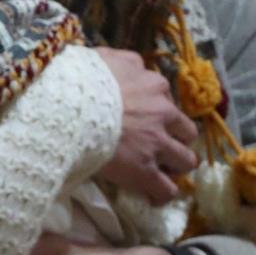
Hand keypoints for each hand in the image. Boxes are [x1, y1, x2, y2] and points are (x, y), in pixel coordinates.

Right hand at [94, 48, 197, 203]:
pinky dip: (161, 193)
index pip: (165, 98)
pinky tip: (154, 196)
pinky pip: (165, 189)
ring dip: (176, 165)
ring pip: (185, 160)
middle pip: (186, 130)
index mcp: (153, 86)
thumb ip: (120, 60)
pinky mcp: (145, 170)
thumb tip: (127, 63)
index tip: (144, 117)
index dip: (156, 111)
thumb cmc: (79, 82)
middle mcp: (162, 113)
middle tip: (159, 145)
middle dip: (176, 139)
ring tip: (163, 171)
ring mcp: (156, 144)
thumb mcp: (102, 58)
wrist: (69, 110)